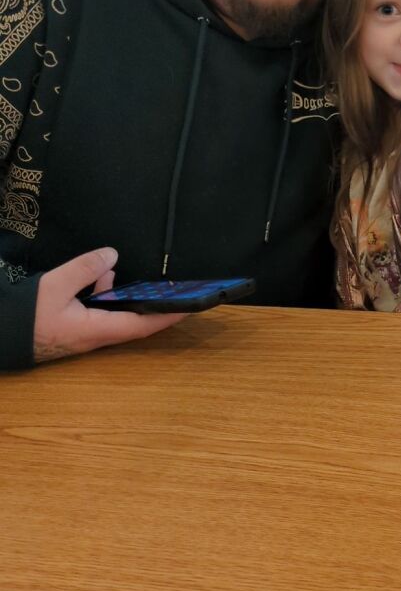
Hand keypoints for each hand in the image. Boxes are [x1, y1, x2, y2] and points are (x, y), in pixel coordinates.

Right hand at [34, 247, 185, 363]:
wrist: (2, 334)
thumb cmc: (27, 316)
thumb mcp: (55, 285)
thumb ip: (84, 269)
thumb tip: (112, 255)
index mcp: (97, 329)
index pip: (143, 324)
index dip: (168, 315)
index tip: (192, 306)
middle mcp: (97, 334)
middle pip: (137, 321)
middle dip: (159, 306)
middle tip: (182, 291)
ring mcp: (86, 332)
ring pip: (118, 313)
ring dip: (133, 297)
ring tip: (150, 278)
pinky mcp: (76, 325)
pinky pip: (101, 310)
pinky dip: (107, 293)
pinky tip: (105, 274)